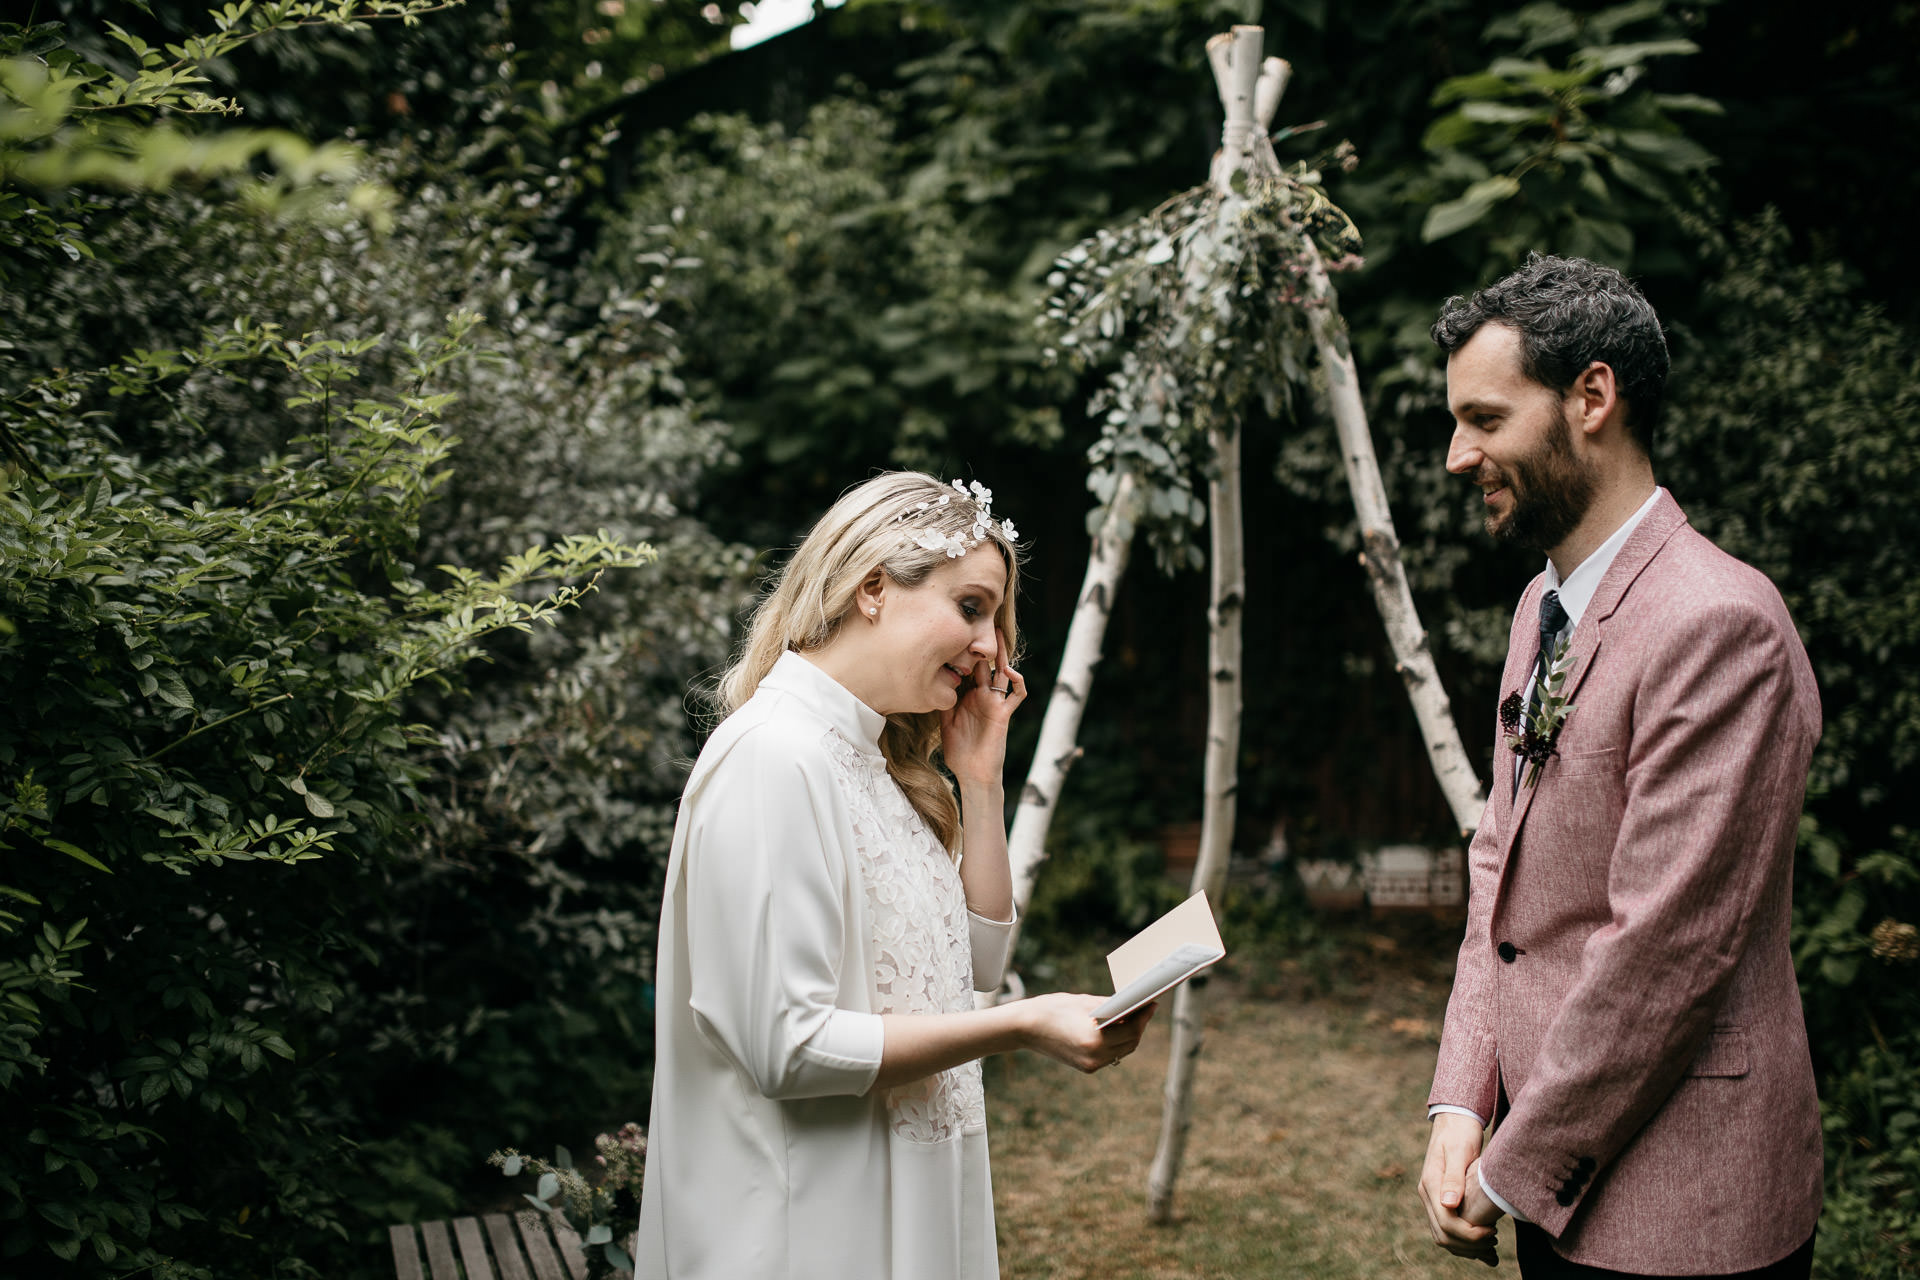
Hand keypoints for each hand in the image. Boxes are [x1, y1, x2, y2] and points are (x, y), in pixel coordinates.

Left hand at [939, 628, 1025, 785]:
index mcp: (969, 696)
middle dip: (985, 645)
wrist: (973, 773)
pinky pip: (1017, 695)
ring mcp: (995, 703)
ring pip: (1002, 673)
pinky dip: (1017, 681)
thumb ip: (942, 701)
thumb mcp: (944, 722)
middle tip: (981, 622)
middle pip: (986, 664)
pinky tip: (1008, 672)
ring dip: (1002, 655)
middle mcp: (983, 696)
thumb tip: (928, 683)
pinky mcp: (1004, 714)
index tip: (956, 633)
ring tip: (999, 636)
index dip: (965, 652)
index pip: (969, 668)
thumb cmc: (959, 751)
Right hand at [1015, 993, 1153, 1072]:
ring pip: (1122, 1051)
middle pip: (1130, 1043)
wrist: (1025, 1027)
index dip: (1144, 1016)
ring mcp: (1090, 1065)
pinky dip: (1117, 1042)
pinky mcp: (1086, 1067)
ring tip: (1134, 1017)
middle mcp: (1095, 1056)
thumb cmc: (1054, 1008)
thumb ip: (1112, 1006)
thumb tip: (1134, 1005)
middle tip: (1145, 1008)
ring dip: (1130, 1035)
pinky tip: (1117, 1029)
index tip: (1152, 1003)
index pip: (1132, 1029)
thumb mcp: (1086, 1002)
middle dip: (1139, 1025)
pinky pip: (1110, 1054)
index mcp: (1095, 1039)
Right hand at [1419, 1111, 1499, 1266]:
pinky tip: (1483, 1244)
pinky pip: (1448, 1229)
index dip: (1469, 1235)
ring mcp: (1432, 1198)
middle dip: (1469, 1246)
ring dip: (1467, 1248)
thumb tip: (1449, 1204)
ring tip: (1491, 1248)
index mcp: (1430, 1184)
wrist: (1455, 1121)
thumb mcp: (1459, 1150)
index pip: (1446, 1223)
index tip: (1492, 1231)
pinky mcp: (1440, 1200)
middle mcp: (1427, 1194)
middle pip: (1443, 1235)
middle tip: (1494, 1242)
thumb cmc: (1461, 1132)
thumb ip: (1453, 1177)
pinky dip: (1464, 1242)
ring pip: (1444, 1237)